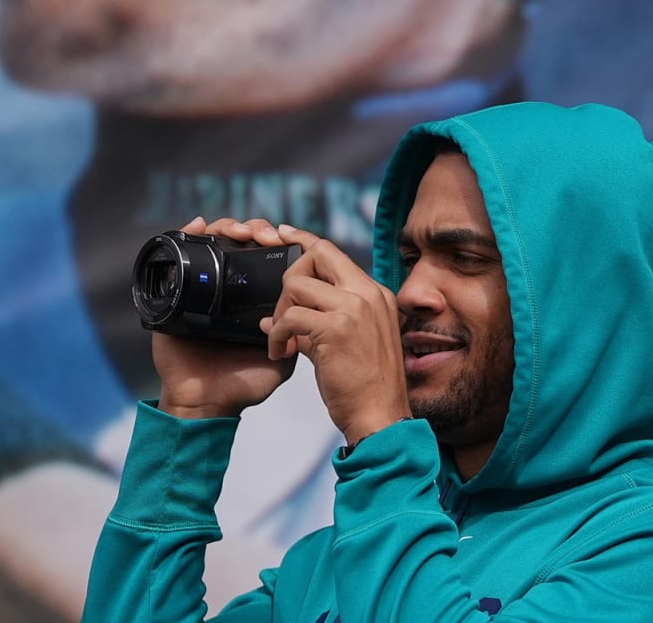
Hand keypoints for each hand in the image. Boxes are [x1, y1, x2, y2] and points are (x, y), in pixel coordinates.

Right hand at [152, 217, 296, 418]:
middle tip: (266, 237)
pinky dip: (188, 234)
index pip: (264, 257)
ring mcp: (200, 289)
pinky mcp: (176, 294)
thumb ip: (298, 336)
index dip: (275, 241)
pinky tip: (200, 226)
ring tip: (241, 233)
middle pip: (240, 243)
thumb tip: (312, 307)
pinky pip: (179, 256)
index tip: (286, 240)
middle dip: (255, 231)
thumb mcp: (282, 360)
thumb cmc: (242, 384)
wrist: (205, 402)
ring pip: (213, 242)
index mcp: (252, 300)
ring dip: (228, 228)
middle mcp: (226, 289)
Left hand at [263, 224, 410, 445]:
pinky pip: (289, 317)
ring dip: (280, 311)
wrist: (380, 418)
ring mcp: (354, 308)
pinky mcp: (336, 328)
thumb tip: (272, 318)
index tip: (282, 234)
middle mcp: (368, 293)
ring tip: (282, 340)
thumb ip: (313, 324)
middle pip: (316, 255)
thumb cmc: (364, 387)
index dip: (304, 241)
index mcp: (374, 294)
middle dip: (289, 276)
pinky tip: (280, 353)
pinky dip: (276, 335)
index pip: (334, 253)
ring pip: (296, 283)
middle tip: (282, 310)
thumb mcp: (343, 345)